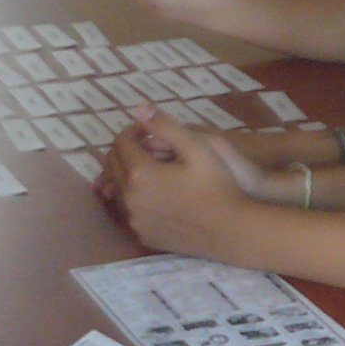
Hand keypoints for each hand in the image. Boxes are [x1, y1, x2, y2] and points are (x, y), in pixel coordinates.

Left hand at [99, 112, 266, 256]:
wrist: (231, 230)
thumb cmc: (217, 185)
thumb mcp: (197, 146)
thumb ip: (165, 126)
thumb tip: (139, 109)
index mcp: (139, 173)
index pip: (120, 143)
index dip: (132, 131)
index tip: (147, 130)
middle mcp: (129, 198)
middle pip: (113, 166)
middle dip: (126, 150)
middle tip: (146, 145)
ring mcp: (135, 220)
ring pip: (119, 190)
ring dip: (129, 174)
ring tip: (153, 169)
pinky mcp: (144, 235)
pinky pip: (131, 211)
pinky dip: (137, 198)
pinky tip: (158, 195)